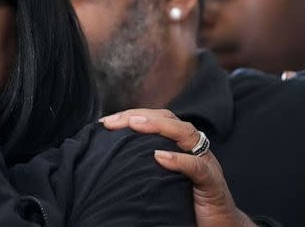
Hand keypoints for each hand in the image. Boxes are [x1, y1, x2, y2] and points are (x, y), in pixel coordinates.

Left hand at [100, 109, 255, 226]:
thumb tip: (107, 157)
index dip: (130, 115)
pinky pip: (197, 167)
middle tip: (112, 122)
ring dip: (158, 127)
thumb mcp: (160, 178)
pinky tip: (160, 157)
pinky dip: (179, 160)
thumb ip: (144, 163)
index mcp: (180, 145)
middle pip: (168, 119)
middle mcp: (194, 148)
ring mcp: (206, 163)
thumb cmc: (186, 202)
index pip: (156, 118)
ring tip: (134, 126)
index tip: (104, 122)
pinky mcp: (213, 184)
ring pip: (186, 134)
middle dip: (138, 116)